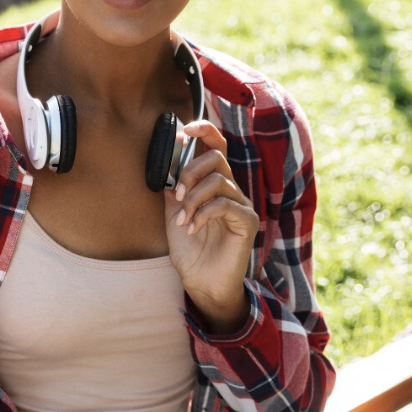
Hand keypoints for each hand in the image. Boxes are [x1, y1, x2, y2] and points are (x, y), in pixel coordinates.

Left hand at [161, 120, 258, 331]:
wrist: (201, 282)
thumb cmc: (190, 249)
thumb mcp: (174, 213)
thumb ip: (173, 188)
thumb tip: (164, 163)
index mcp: (213, 184)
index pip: (216, 146)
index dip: (204, 131)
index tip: (185, 129)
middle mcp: (231, 189)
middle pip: (216, 157)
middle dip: (190, 171)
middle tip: (176, 194)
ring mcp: (241, 204)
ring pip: (218, 180)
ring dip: (193, 198)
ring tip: (183, 220)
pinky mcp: (247, 221)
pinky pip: (225, 204)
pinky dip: (203, 213)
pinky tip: (193, 228)